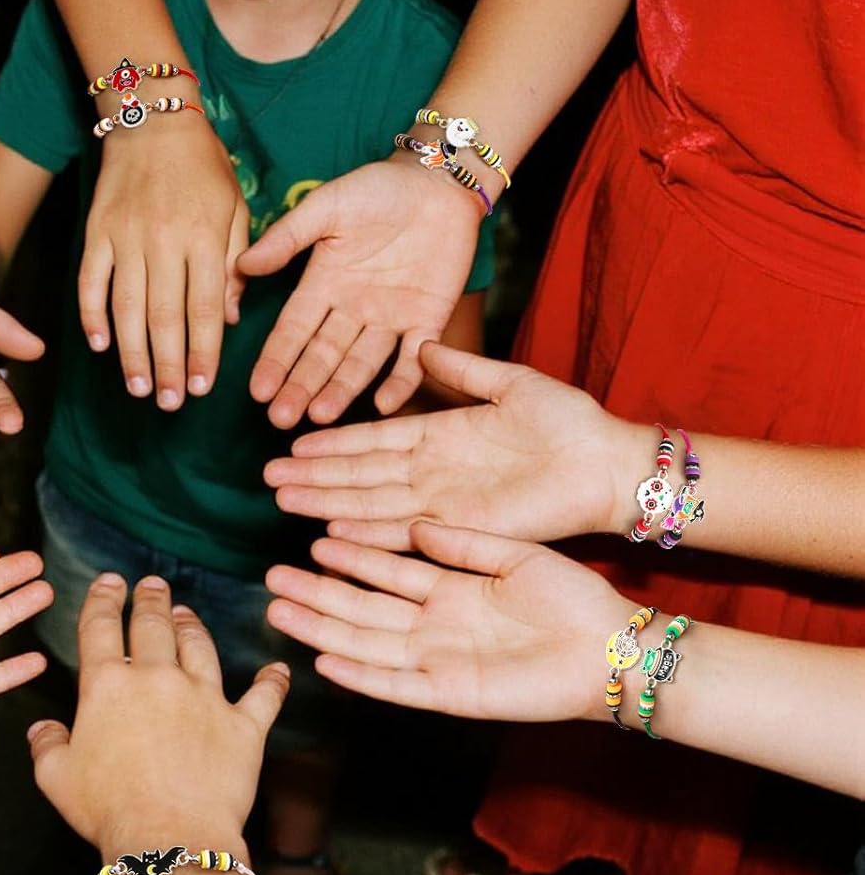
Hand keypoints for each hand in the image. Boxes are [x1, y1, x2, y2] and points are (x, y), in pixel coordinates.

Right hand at [28, 575, 288, 853]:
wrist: (169, 837)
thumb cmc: (107, 809)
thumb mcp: (56, 778)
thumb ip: (47, 745)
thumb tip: (41, 729)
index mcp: (107, 686)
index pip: (100, 627)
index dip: (103, 599)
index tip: (109, 582)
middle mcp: (157, 680)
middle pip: (153, 625)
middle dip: (151, 599)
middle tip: (152, 584)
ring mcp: (204, 698)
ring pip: (200, 647)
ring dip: (192, 626)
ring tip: (188, 613)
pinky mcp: (243, 725)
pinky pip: (264, 696)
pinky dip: (272, 681)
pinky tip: (277, 670)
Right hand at [79, 116, 248, 409]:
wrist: (151, 118)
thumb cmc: (203, 166)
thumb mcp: (235, 206)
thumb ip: (235, 262)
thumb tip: (229, 318)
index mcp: (205, 237)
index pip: (205, 307)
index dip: (203, 352)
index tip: (202, 388)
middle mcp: (165, 240)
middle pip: (165, 315)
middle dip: (168, 365)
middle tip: (169, 403)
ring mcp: (125, 237)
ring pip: (126, 306)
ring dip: (131, 352)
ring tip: (139, 388)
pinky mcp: (96, 231)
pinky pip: (91, 281)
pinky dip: (92, 315)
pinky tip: (98, 345)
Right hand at [238, 157, 480, 426]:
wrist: (438, 180)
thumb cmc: (378, 188)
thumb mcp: (325, 207)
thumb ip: (287, 238)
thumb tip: (241, 265)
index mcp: (323, 285)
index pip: (293, 331)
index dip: (276, 361)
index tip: (257, 391)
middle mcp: (352, 310)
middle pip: (321, 357)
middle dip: (301, 387)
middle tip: (281, 419)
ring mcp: (390, 318)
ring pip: (360, 363)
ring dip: (340, 390)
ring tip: (320, 417)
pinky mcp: (428, 319)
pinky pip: (413, 357)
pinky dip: (401, 380)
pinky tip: (383, 403)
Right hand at [265, 522, 631, 723]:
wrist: (612, 649)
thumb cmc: (574, 600)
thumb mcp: (515, 555)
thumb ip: (462, 543)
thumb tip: (415, 522)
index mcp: (450, 589)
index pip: (385, 570)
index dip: (348, 556)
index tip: (311, 538)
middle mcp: (435, 626)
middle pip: (361, 608)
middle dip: (316, 593)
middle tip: (272, 577)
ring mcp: (439, 661)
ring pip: (366, 643)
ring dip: (322, 628)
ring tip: (280, 611)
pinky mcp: (452, 694)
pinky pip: (396, 686)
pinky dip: (361, 675)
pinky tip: (325, 660)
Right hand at [266, 345, 645, 548]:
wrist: (608, 464)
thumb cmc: (569, 421)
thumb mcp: (510, 381)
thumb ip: (462, 368)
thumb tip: (419, 344)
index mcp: (439, 434)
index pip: (372, 438)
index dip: (332, 441)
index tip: (292, 440)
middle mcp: (432, 472)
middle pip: (359, 474)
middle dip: (313, 476)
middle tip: (267, 478)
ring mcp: (443, 501)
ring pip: (371, 502)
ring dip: (326, 501)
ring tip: (283, 500)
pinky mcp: (461, 527)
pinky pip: (405, 529)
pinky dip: (367, 530)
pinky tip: (332, 528)